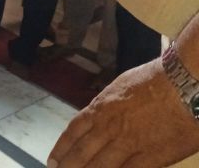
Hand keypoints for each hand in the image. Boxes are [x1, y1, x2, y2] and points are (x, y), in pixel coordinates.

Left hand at [48, 60, 198, 167]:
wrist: (186, 84)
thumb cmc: (157, 79)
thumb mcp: (121, 86)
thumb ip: (108, 105)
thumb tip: (98, 114)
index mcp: (100, 108)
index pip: (73, 132)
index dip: (61, 149)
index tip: (53, 161)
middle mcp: (109, 128)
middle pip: (81, 154)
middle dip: (69, 167)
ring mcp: (128, 144)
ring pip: (100, 167)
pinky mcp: (151, 158)